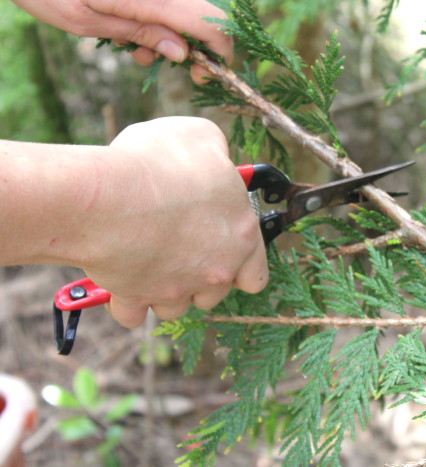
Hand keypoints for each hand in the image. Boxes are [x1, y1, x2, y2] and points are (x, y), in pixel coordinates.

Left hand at [10, 0, 230, 82]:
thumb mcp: (92, 20)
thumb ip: (142, 33)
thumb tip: (183, 53)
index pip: (210, 23)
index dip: (220, 52)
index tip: (206, 74)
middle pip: (206, 16)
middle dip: (199, 47)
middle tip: (183, 70)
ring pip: (187, 13)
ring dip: (174, 38)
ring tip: (140, 52)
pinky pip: (166, 7)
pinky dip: (159, 25)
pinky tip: (133, 35)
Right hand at [81, 117, 267, 326]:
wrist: (107, 196)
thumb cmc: (158, 164)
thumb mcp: (201, 138)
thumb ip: (216, 155)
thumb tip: (215, 159)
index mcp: (241, 237)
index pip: (257, 275)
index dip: (242, 264)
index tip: (226, 252)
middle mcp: (215, 272)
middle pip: (215, 292)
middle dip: (199, 275)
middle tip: (179, 247)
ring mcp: (176, 289)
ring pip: (175, 306)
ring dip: (165, 290)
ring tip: (148, 259)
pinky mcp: (136, 297)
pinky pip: (132, 312)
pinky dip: (125, 300)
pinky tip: (118, 279)